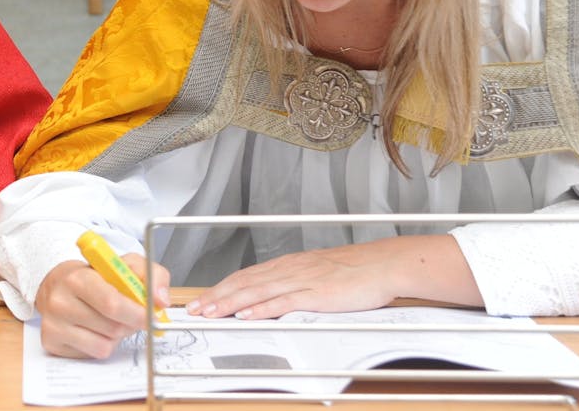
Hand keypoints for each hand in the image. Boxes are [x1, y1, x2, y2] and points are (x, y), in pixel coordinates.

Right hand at [34, 254, 170, 358]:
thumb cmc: (94, 276)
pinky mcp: (52, 343)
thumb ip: (150, 274)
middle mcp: (60, 301)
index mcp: (78, 277)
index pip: (112, 303)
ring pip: (106, 344)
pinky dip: (102, 344)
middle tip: (131, 315)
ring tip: (108, 319)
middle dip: (130, 324)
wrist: (57, 285)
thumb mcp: (122, 265)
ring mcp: (53, 324)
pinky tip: (95, 329)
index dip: (137, 313)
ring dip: (117, 335)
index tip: (150, 316)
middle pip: (113, 327)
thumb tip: (161, 300)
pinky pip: (95, 353)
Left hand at [186, 235, 478, 319]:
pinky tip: (246, 315)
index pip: (246, 277)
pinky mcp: (315, 294)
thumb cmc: (354, 271)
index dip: (221, 289)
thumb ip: (294, 284)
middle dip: (216, 297)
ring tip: (210, 313)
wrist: (383, 264)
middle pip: (244, 283)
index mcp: (288, 265)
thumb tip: (273, 297)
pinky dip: (261, 309)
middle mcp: (289, 269)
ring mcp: (301, 280)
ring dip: (229, 303)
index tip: (203, 299)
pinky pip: (283, 301)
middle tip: (195, 309)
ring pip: (256, 292)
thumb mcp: (317, 273)